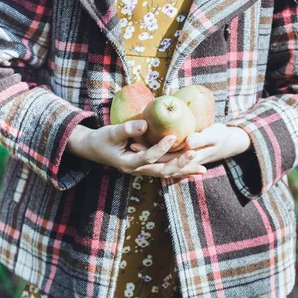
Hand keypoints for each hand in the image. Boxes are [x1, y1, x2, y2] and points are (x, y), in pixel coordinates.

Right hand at [67, 119, 207, 177]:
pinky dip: (180, 170)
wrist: (94, 150)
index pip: (148, 157)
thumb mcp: (111, 132)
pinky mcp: (147, 167)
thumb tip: (145, 123)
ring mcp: (143, 170)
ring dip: (185, 171)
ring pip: (167, 173)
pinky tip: (194, 168)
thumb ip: (127, 129)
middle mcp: (138, 170)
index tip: (172, 136)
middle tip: (195, 153)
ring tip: (203, 169)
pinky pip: (166, 170)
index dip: (160, 148)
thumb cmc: (101, 139)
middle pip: (163, 171)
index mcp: (128, 163)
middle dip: (180, 163)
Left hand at [129, 123, 251, 166]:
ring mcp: (181, 161)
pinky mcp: (180, 156)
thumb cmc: (223, 137)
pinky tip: (143, 143)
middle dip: (146, 153)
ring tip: (133, 144)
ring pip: (161, 159)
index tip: (135, 143)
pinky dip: (156, 151)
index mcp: (189, 160)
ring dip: (149, 152)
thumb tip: (188, 142)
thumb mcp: (214, 135)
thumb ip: (202, 138)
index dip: (151, 152)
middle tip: (131, 143)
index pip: (166, 159)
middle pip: (160, 161)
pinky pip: (165, 156)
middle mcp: (181, 163)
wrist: (231, 141)